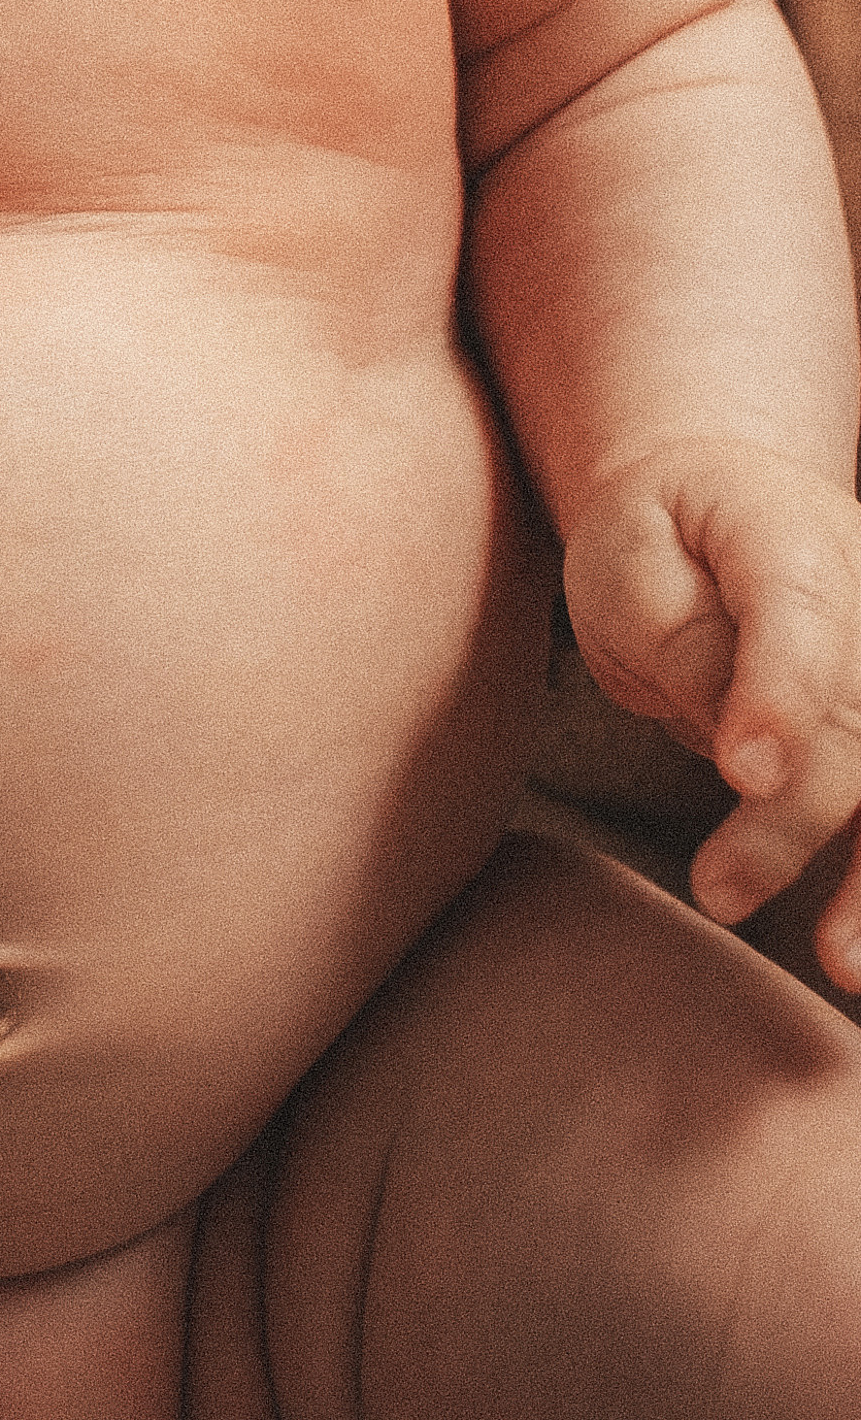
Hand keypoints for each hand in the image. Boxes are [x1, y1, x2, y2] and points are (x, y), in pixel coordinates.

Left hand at [565, 438, 860, 983]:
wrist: (718, 505)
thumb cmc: (660, 543)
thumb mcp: (631, 567)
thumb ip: (685, 645)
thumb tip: (746, 751)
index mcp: (785, 530)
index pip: (801, 615)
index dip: (781, 697)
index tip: (743, 773)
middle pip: (857, 715)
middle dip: (800, 815)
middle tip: (716, 890)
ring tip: (842, 964)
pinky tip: (858, 950)